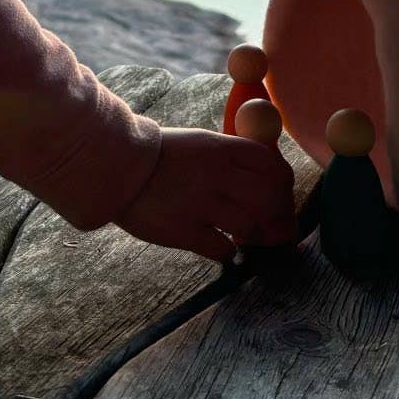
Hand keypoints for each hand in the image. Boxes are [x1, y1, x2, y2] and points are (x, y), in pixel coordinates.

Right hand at [113, 126, 296, 259]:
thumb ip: (233, 159)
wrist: (115, 167)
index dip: (283, 183)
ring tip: (249, 238)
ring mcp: (200, 204)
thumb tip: (269, 181)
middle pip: (270, 197)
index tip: (281, 195)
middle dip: (278, 214)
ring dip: (257, 236)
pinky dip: (230, 254)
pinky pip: (223, 250)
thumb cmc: (161, 157)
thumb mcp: (201, 144)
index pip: (271, 164)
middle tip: (274, 224)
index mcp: (221, 148)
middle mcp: (216, 174)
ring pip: (252, 225)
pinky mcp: (184, 231)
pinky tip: (225, 249)